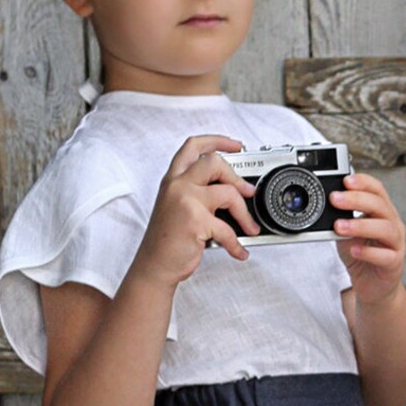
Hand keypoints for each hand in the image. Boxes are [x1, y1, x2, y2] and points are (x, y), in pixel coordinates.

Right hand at [133, 135, 257, 285]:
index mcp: (173, 179)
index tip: (236, 144)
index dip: (217, 141)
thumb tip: (233, 190)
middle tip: (248, 192)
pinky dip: (237, 244)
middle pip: (214, 162)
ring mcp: (185, 201)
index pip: (193, 146)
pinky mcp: (195, 221)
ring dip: (245, 214)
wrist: (155, 264)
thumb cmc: (168, 238)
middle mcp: (177, 185)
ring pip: (229, 193)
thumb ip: (197, 192)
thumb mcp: (177, 206)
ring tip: (250, 228)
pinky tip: (239, 251)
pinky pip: (228, 229)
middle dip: (237, 177)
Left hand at [333, 172, 405, 304]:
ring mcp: (396, 244)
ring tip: (339, 227)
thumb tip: (323, 205)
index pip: (378, 190)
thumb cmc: (361, 255)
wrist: (373, 286)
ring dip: (361, 225)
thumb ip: (339, 218)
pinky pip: (385, 256)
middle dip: (357, 200)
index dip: (364, 182)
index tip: (346, 180)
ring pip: (385, 229)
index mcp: (382, 212)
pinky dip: (368, 252)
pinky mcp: (394, 264)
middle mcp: (392, 225)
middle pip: (380, 205)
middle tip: (335, 199)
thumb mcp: (346, 232)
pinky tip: (354, 250)